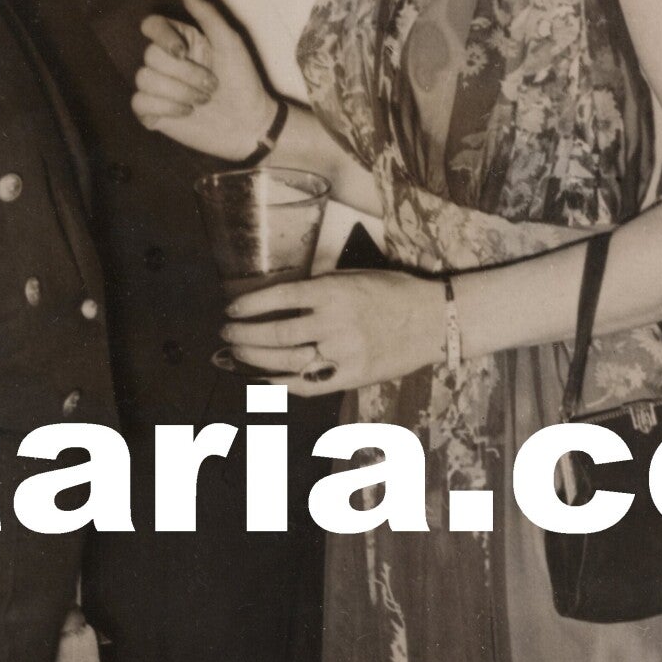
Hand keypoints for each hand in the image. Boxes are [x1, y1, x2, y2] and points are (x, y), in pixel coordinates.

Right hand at [133, 0, 278, 160]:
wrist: (248, 124)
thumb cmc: (244, 82)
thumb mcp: (230, 43)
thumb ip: (206, 14)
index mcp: (182, 42)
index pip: (152, 26)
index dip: (161, 37)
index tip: (183, 52)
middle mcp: (167, 63)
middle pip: (150, 56)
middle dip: (184, 74)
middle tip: (211, 86)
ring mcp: (158, 88)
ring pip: (143, 79)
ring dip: (178, 93)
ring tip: (201, 102)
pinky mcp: (153, 113)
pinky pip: (139, 103)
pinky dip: (164, 109)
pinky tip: (185, 113)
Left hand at [223, 270, 446, 394]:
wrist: (434, 320)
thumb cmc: (392, 293)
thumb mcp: (354, 277)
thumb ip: (319, 288)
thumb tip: (278, 298)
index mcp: (334, 291)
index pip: (280, 297)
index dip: (249, 305)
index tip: (230, 308)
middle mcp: (335, 322)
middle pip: (277, 333)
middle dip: (244, 334)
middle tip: (226, 333)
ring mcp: (343, 353)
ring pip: (287, 360)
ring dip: (255, 358)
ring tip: (237, 353)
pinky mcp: (352, 376)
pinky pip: (308, 385)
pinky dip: (281, 384)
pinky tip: (262, 380)